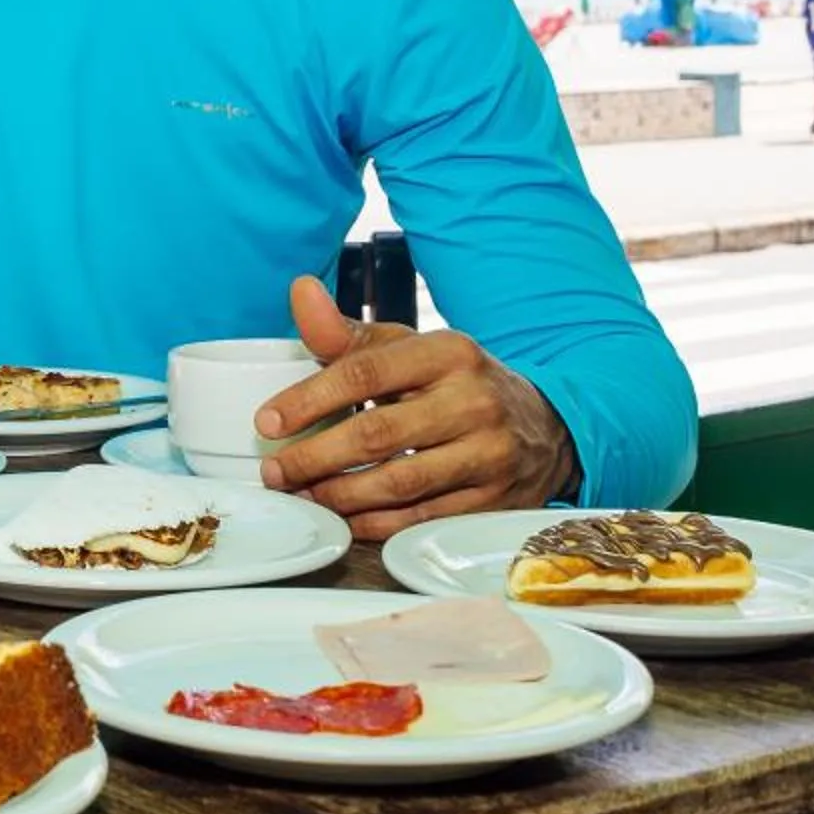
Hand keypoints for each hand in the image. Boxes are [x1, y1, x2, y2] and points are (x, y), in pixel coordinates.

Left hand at [255, 276, 574, 541]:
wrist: (546, 426)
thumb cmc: (455, 382)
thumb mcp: (408, 348)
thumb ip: (347, 333)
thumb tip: (300, 290)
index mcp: (448, 352)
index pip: (365, 373)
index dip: (309, 399)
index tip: (267, 421)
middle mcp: (473, 401)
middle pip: (378, 434)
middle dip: (315, 457)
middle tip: (275, 469)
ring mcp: (489, 454)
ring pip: (399, 483)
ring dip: (339, 495)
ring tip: (301, 494)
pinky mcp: (494, 500)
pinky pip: (423, 517)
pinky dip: (376, 522)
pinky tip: (343, 517)